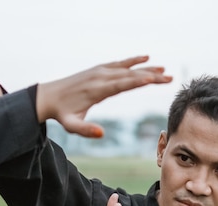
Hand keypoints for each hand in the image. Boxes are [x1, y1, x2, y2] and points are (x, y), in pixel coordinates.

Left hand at [36, 56, 171, 137]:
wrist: (47, 97)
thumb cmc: (61, 114)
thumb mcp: (71, 126)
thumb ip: (85, 130)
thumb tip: (101, 134)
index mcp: (97, 90)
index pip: (122, 84)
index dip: (139, 81)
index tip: (155, 79)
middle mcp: (100, 77)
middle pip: (129, 75)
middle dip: (150, 75)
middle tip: (169, 77)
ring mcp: (99, 71)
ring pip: (126, 67)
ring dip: (145, 67)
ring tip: (163, 69)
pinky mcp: (97, 69)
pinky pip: (118, 64)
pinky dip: (131, 61)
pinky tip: (144, 58)